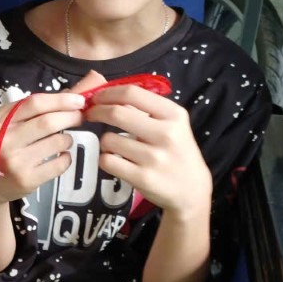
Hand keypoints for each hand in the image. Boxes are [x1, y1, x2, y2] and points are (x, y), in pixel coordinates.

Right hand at [0, 91, 85, 201]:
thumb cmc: (2, 148)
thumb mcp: (7, 125)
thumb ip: (31, 109)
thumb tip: (68, 95)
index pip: (34, 103)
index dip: (60, 100)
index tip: (79, 100)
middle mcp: (4, 139)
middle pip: (48, 122)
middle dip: (70, 117)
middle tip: (79, 118)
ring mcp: (15, 161)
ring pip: (57, 142)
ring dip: (68, 139)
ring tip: (64, 141)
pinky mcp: (27, 179)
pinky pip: (59, 164)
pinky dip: (66, 158)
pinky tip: (61, 157)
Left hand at [86, 84, 211, 216]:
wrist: (191, 189)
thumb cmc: (176, 151)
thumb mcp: (171, 124)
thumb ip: (144, 108)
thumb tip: (106, 93)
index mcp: (173, 114)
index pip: (132, 93)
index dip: (107, 93)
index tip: (97, 97)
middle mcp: (166, 134)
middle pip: (116, 113)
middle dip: (96, 111)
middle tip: (91, 115)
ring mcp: (154, 157)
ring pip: (108, 139)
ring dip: (104, 140)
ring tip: (113, 145)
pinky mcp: (142, 178)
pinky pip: (107, 161)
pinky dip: (105, 159)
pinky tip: (115, 160)